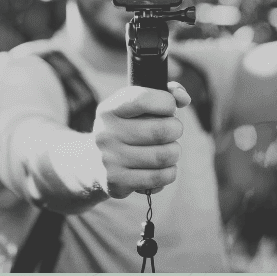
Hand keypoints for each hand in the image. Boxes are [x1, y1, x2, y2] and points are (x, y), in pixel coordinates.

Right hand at [91, 81, 190, 198]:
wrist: (93, 163)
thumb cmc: (127, 128)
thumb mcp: (136, 107)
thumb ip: (165, 93)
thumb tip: (183, 99)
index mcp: (109, 110)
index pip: (143, 99)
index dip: (166, 102)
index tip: (169, 107)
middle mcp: (106, 133)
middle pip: (161, 131)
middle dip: (175, 129)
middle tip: (172, 130)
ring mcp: (110, 160)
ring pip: (164, 156)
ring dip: (174, 152)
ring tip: (168, 149)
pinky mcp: (118, 182)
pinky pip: (159, 177)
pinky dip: (169, 172)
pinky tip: (163, 167)